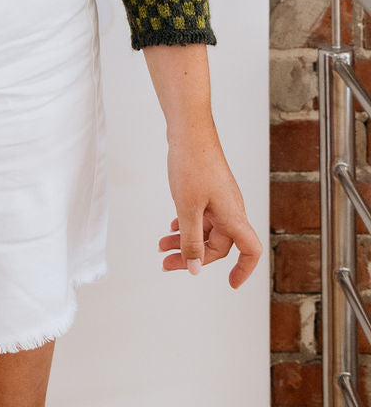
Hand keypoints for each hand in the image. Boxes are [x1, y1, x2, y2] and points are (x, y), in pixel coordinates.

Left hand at [160, 125, 262, 287]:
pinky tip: (172, 226)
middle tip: (167, 262)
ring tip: (162, 245)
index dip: (244, 270)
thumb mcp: (187, 208)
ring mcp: (220, 198)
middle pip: (219, 244)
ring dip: (186, 240)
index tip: (231, 283)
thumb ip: (191, 241)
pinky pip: (201, 215)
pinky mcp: (208, 188)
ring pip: (206, 229)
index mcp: (233, 216)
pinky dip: (187, 224)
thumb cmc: (192, 164)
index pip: (250, 250)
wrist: (189, 129)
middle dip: (194, 256)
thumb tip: (194, 269)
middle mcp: (231, 209)